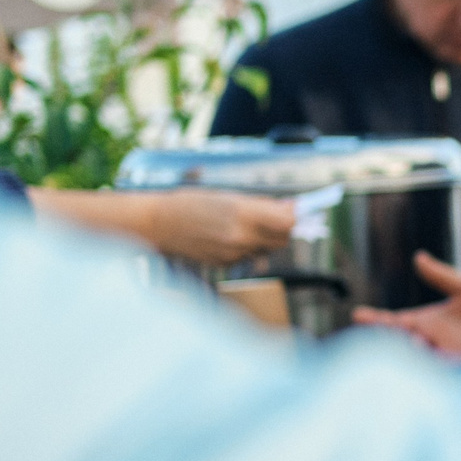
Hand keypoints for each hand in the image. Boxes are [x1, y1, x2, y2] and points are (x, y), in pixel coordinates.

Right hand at [27, 187, 294, 264]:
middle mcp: (240, 236)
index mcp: (242, 213)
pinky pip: (250, 257)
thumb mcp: (228, 196)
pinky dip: (251, 247)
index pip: (288, 222)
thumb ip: (262, 205)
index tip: (302, 208)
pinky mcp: (225, 264)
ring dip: (269, 238)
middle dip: (287, 227)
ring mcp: (233, 253)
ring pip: (268, 248)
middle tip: (281, 213)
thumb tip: (292, 209)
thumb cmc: (191, 202)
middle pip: (283, 238)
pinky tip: (236, 235)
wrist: (158, 224)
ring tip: (253, 223)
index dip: (298, 216)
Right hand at [353, 251, 460, 359]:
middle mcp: (432, 340)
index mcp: (430, 322)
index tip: (357, 315)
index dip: (377, 320)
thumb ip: (441, 275)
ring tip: (386, 343)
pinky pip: (434, 367)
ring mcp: (444, 354)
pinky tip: (413, 354)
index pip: (396, 322)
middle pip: (398, 342)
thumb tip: (419, 257)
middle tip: (366, 330)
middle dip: (380, 338)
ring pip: (412, 357)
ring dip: (399, 351)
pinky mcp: (459, 365)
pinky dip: (422, 363)